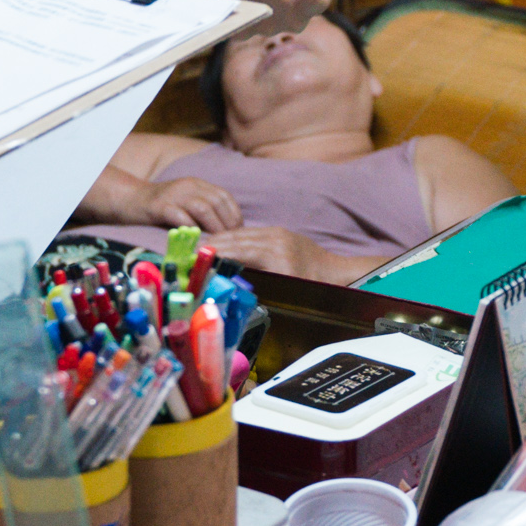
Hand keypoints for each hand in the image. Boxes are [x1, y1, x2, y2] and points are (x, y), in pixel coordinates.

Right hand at [140, 174, 243, 234]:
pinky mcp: (159, 206)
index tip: (237, 231)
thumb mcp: (185, 202)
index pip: (224, 196)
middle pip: (216, 202)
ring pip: (202, 208)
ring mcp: (173, 195)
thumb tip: (227, 231)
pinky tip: (195, 242)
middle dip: (226, 223)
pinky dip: (191, 230)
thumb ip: (203, 211)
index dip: (234, 214)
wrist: (130, 199)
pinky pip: (180, 217)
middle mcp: (187, 186)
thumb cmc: (161, 207)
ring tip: (216, 242)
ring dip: (212, 227)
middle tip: (229, 241)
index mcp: (197, 184)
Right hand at [202, 224, 335, 282]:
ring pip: (240, 233)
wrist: (337, 273)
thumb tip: (230, 289)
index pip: (236, 251)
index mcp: (275, 255)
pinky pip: (249, 232)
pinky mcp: (277, 232)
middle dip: (211, 245)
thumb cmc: (314, 290)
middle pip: (235, 239)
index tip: (194, 259)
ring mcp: (276, 233)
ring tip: (198, 248)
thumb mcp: (286, 293)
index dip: (214, 255)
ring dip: (219, 239)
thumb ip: (259, 287)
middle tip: (188, 251)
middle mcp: (274, 239)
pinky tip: (220, 244)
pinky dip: (232, 238)